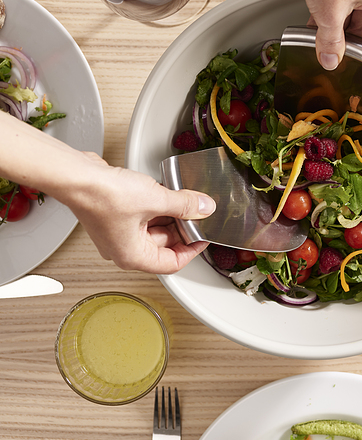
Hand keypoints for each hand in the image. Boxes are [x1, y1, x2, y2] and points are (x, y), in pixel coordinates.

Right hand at [64, 153, 215, 273]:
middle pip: (165, 244)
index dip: (193, 250)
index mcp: (133, 256)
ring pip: (155, 228)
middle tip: (197, 211)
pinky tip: (166, 192)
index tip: (205, 237)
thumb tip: (204, 208)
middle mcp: (124, 248)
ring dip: (171, 214)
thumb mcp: (157, 200)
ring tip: (183, 198)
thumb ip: (185, 205)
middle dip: (183, 226)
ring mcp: (118, 232)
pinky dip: (157, 206)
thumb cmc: (104, 196)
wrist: (77, 176)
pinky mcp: (116, 216)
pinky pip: (144, 215)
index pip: (172, 263)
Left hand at [293, 0, 361, 69]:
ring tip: (321, 35)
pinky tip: (316, 17)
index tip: (357, 59)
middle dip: (348, 38)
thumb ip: (331, 42)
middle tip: (334, 50)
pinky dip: (333, 8)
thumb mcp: (330, 15)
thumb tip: (331, 59)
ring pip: (355, 9)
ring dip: (338, 24)